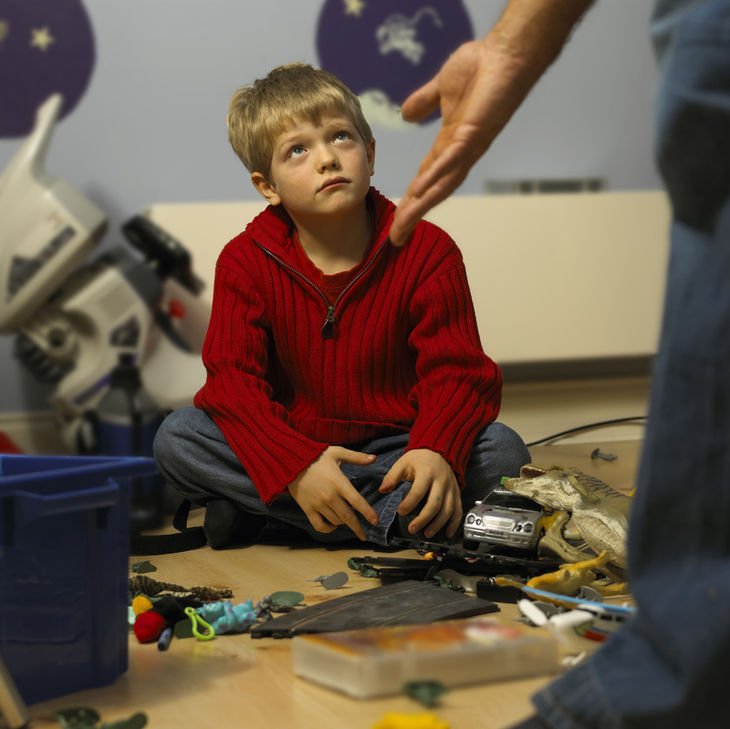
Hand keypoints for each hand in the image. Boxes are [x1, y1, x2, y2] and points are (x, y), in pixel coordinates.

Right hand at [287, 446, 378, 539]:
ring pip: (336, 521)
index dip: (368, 513)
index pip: (358, 502)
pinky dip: (328, 529)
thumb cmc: (316, 456)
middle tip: (364, 535)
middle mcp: (330, 496)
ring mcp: (318, 504)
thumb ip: (357, 457)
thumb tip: (374, 458)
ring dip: (343, 523)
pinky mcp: (308, 509)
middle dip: (358, 527)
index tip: (375, 522)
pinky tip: (332, 526)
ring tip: (346, 520)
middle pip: (348, 517)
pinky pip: (320, 526)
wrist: (291, 461)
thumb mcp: (338, 453)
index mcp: (340, 483)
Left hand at [379, 449, 461, 537]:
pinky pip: (458, 510)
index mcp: (427, 472)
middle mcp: (441, 481)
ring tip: (426, 533)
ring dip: (438, 524)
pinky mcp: (457, 493)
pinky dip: (454, 523)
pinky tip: (447, 534)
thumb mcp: (403, 463)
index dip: (409, 503)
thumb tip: (382, 490)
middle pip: (435, 504)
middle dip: (423, 519)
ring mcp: (451, 488)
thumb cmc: (419, 459)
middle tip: (412, 529)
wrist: (438, 451)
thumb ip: (392, 476)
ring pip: (448, 509)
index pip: (418, 491)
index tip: (400, 512)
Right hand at [389, 0, 592, 245]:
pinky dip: (435, 176)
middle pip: (431, 191)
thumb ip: (424, 102)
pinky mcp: (474, 134)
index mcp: (449, 145)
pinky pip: (451, 160)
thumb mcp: (441, 88)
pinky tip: (419, 191)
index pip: (425, 180)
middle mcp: (458, 153)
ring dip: (421, 205)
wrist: (506, 53)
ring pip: (440, 184)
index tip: (396, 221)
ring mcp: (467, 147)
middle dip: (413, 214)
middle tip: (396, 239)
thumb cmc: (479, 68)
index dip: (411, 201)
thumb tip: (406, 114)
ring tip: (403, 223)